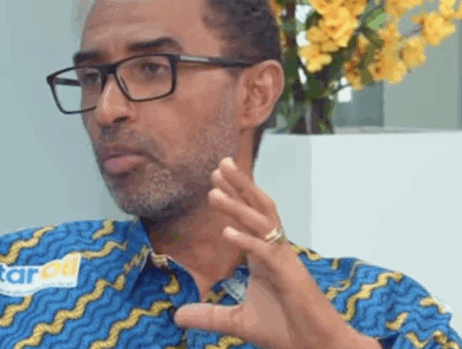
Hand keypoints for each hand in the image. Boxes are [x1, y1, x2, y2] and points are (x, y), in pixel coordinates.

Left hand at [174, 157, 381, 348]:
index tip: (215, 179)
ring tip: (214, 191)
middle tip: (220, 163)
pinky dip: (246, 241)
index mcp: (265, 254)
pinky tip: (225, 231)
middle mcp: (276, 250)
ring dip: (237, 206)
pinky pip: (265, 254)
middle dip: (240, 185)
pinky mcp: (289, 278)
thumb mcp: (238, 322)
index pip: (250, 217)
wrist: (316, 347)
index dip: (234, 196)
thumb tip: (176, 316)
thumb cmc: (285, 328)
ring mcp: (283, 261)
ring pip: (260, 224)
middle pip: (258, 208)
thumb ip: (209, 316)